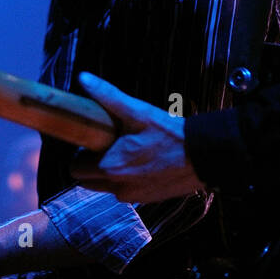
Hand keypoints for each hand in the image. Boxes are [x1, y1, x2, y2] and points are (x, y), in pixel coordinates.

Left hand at [69, 72, 204, 201]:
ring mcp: (132, 197)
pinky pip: (125, 191)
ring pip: (106, 187)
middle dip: (92, 165)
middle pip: (87, 181)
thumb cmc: (169, 133)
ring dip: (110, 173)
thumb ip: (108, 96)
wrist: (204, 155)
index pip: (75, 168)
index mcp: (110, 167)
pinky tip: (144, 162)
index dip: (82, 153)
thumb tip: (83, 78)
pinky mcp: (146, 200)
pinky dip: (127, 180)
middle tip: (110, 145)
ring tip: (130, 152)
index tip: (97, 140)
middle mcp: (117, 188)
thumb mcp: (138, 112)